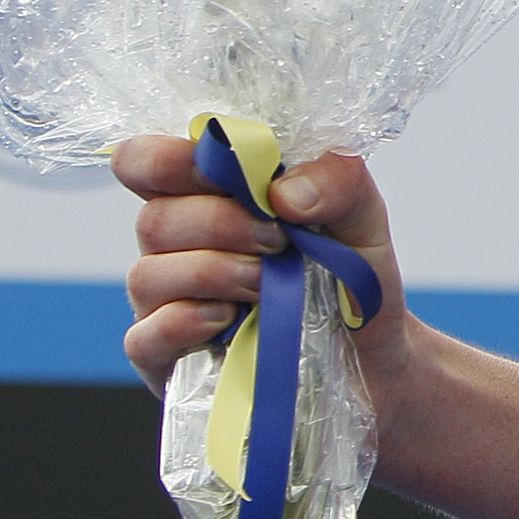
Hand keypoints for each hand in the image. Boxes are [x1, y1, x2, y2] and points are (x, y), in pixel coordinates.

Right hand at [115, 136, 413, 395]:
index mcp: (207, 196)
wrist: (373, 356)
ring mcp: (165, 304)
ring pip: (147, 275)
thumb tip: (283, 192)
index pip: (145, 161)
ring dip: (213, 272)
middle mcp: (177, 246)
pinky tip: (228, 319)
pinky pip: (146, 337)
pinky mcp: (166, 359)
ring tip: (266, 284)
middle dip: (220, 222)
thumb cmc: (351, 277)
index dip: (169, 159)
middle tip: (277, 240)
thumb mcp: (361, 217)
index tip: (228, 173)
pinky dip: (186, 322)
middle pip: (154, 218)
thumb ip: (338, 181)